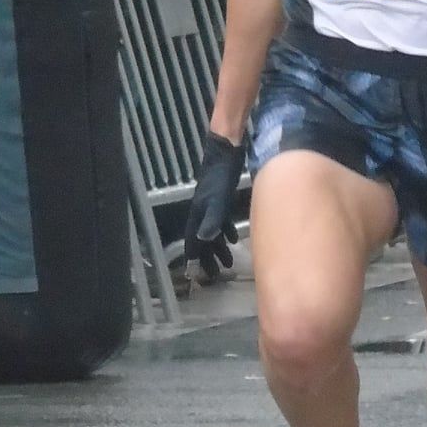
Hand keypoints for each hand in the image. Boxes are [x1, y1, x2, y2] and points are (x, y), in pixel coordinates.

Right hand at [184, 132, 245, 278]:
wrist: (225, 152)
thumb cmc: (221, 176)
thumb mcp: (218, 199)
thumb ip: (213, 219)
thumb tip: (206, 240)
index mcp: (197, 214)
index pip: (192, 242)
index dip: (194, 259)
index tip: (197, 275)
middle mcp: (201, 212)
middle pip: (202, 240)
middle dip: (208, 258)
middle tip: (215, 274)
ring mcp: (211, 205)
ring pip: (212, 232)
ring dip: (218, 248)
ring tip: (228, 262)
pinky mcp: (221, 199)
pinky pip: (221, 221)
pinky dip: (226, 232)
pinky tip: (234, 239)